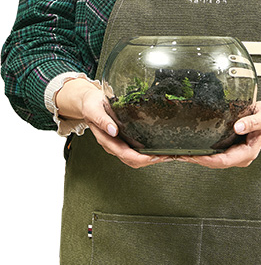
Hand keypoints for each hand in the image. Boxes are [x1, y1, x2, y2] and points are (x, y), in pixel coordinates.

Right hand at [56, 78, 171, 168]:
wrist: (87, 102)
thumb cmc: (91, 105)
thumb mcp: (94, 109)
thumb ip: (102, 120)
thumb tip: (114, 131)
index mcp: (107, 140)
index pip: (126, 154)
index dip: (142, 158)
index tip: (156, 156)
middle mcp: (113, 145)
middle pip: (134, 161)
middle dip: (152, 161)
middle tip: (169, 156)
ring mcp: (118, 144)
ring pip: (136, 158)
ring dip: (152, 158)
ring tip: (168, 155)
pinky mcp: (123, 140)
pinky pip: (137, 151)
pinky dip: (149, 152)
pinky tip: (159, 148)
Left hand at [180, 85, 260, 168]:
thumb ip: (251, 122)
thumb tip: (238, 127)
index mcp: (247, 153)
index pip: (223, 161)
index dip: (206, 160)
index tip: (193, 156)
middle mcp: (239, 156)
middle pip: (214, 163)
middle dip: (196, 160)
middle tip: (178, 154)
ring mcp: (233, 153)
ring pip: (212, 159)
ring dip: (196, 157)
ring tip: (178, 152)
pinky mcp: (228, 147)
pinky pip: (213, 152)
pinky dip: (200, 151)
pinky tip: (189, 147)